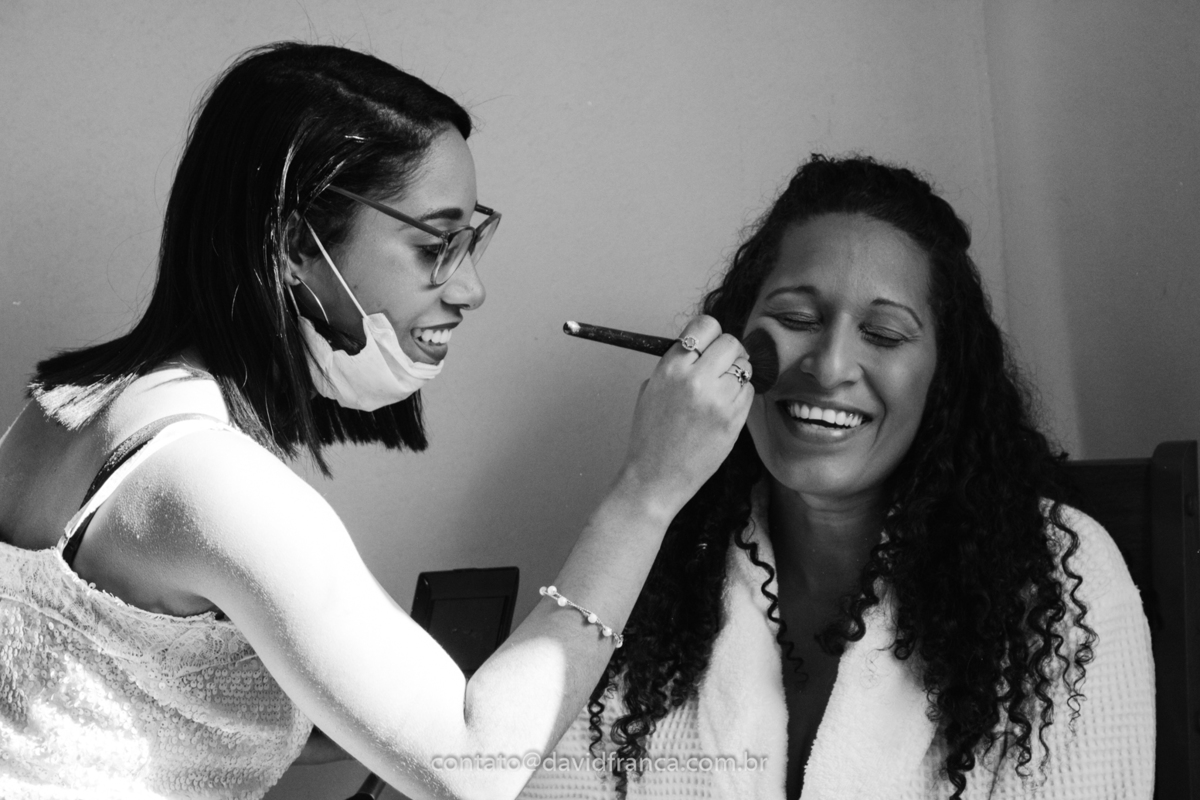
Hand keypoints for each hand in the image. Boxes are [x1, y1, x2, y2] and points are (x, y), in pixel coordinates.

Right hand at [619, 315, 753, 514]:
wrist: (654, 478)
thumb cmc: (650, 436)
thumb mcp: (651, 389)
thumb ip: (676, 365)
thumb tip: (702, 348)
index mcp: (670, 368)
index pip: (705, 325)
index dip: (710, 333)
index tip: (709, 344)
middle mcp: (695, 379)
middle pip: (731, 341)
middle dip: (728, 352)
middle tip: (721, 367)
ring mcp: (717, 399)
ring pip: (745, 366)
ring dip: (737, 374)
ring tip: (721, 391)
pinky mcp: (733, 419)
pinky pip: (749, 392)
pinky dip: (741, 396)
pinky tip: (724, 409)